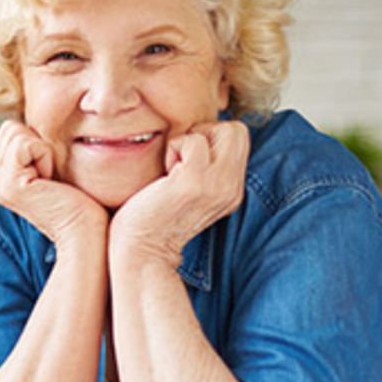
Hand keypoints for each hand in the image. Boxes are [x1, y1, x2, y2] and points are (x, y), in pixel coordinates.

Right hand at [0, 119, 106, 245]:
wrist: (85, 232)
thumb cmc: (80, 201)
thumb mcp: (52, 169)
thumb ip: (36, 150)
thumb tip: (36, 125)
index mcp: (4, 178)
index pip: (10, 130)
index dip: (37, 142)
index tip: (51, 173)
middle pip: (9, 128)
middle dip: (37, 143)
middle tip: (52, 176)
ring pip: (15, 132)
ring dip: (42, 150)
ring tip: (51, 179)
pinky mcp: (9, 184)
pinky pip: (25, 144)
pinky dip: (44, 155)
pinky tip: (51, 180)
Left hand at [111, 121, 249, 264]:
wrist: (142, 251)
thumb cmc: (153, 219)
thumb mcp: (190, 191)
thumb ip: (204, 168)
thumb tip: (198, 133)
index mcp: (231, 191)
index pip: (239, 140)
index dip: (211, 138)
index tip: (187, 160)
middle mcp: (231, 188)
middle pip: (237, 131)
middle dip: (206, 132)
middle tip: (182, 158)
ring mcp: (217, 184)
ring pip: (221, 130)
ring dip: (189, 141)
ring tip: (172, 170)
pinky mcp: (195, 181)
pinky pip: (193, 140)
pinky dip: (174, 147)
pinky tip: (164, 174)